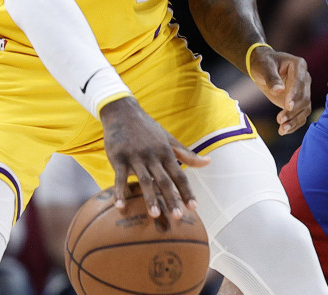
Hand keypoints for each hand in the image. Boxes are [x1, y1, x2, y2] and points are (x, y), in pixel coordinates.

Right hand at [99, 97, 209, 218]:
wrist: (123, 112)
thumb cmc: (148, 129)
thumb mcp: (168, 139)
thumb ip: (187, 154)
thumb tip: (209, 162)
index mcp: (166, 153)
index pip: (180, 175)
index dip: (187, 192)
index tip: (194, 208)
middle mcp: (153, 156)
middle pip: (164, 180)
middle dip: (172, 198)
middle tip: (178, 216)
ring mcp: (135, 157)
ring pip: (144, 180)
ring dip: (150, 198)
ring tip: (155, 214)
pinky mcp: (118, 157)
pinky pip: (119, 177)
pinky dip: (120, 192)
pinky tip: (120, 206)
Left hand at [248, 47, 311, 134]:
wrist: (263, 67)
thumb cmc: (264, 63)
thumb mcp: (264, 67)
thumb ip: (271, 78)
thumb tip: (278, 90)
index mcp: (299, 65)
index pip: (300, 81)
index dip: (294, 94)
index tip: (287, 105)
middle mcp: (305, 78)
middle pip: (304, 97)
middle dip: (293, 111)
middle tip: (280, 120)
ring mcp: (303, 90)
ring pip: (305, 108)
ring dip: (294, 120)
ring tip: (282, 129)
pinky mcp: (298, 101)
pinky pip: (301, 114)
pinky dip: (294, 123)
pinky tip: (284, 130)